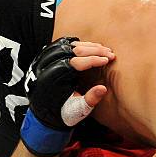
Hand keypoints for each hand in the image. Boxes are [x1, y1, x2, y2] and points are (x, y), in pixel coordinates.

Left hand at [21, 38, 113, 156]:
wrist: (47, 112)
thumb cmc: (63, 112)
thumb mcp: (77, 110)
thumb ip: (90, 100)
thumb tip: (103, 88)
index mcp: (52, 79)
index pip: (76, 62)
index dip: (93, 60)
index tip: (107, 60)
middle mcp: (46, 66)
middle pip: (73, 50)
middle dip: (94, 50)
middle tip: (110, 54)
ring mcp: (44, 59)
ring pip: (68, 44)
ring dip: (88, 46)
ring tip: (104, 49)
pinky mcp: (47, 56)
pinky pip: (63, 44)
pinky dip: (78, 44)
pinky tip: (91, 47)